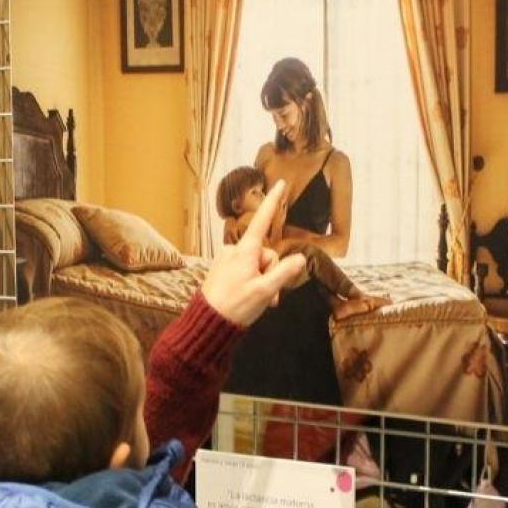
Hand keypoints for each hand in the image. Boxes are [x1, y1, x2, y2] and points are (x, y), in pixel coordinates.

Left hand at [201, 180, 305, 326]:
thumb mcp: (265, 290)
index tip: (281, 183)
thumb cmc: (236, 306)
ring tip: (259, 301)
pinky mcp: (224, 271)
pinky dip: (253, 284)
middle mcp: (235, 251)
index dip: (273, 202)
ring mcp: (228, 261)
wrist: (208, 324)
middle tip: (268, 295)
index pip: (263, 220)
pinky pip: (246, 272)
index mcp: (245, 251)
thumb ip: (284, 272)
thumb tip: (299, 258)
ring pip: (258, 266)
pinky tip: (249, 299)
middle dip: (272, 273)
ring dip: (264, 282)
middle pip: (267, 254)